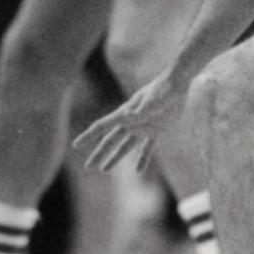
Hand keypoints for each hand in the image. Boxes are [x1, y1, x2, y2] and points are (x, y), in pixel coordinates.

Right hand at [73, 70, 187, 171]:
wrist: (177, 83)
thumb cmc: (163, 89)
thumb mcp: (152, 101)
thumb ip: (140, 111)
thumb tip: (126, 117)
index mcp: (125, 114)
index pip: (102, 127)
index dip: (88, 136)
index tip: (76, 145)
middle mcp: (131, 121)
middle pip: (110, 140)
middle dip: (99, 153)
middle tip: (88, 167)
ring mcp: (143, 126)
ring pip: (125, 146)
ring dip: (115, 158)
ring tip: (104, 169)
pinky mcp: (157, 130)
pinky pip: (148, 148)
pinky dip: (143, 159)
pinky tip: (139, 171)